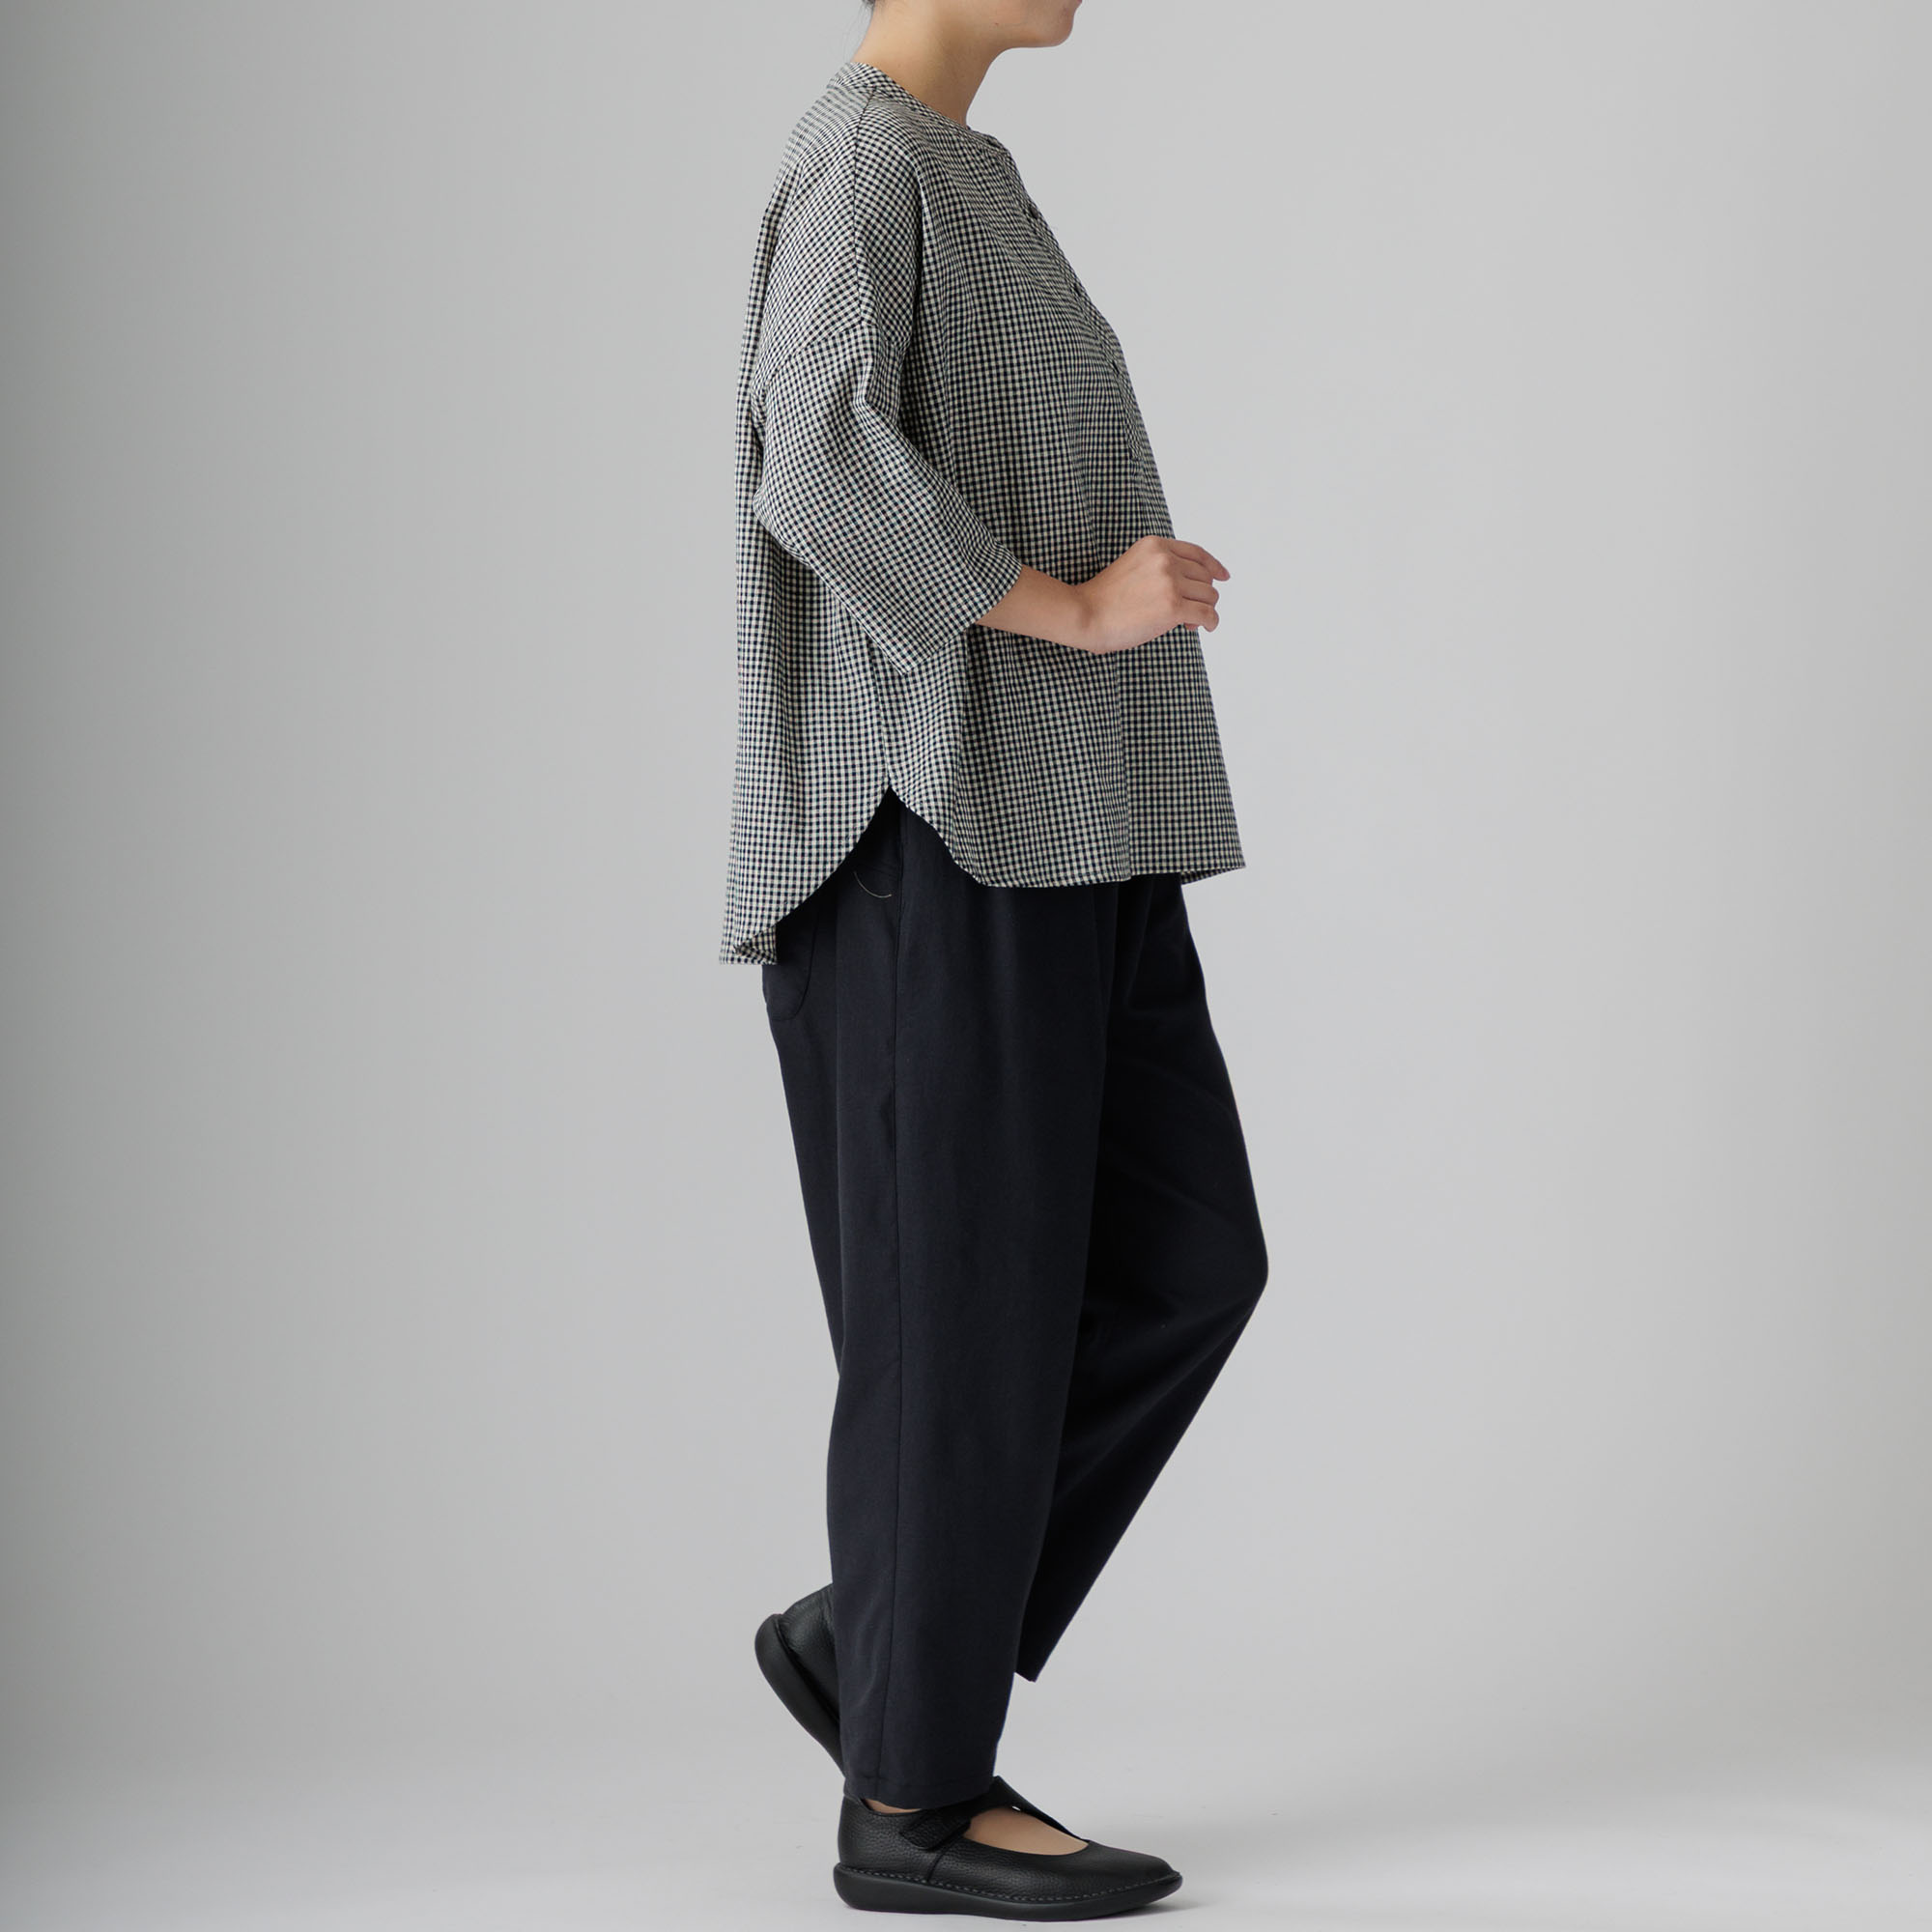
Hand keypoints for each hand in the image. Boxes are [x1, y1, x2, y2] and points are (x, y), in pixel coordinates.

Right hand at [1070, 536, 1228, 654]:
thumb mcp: (1133, 567)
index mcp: (1155, 546)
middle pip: (1205, 577)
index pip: (1196, 553)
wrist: (1085, 614)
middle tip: (1189, 613)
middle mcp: (1165, 559)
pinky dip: (1210, 623)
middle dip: (1202, 596)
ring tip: (1188, 622)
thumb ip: (1159, 568)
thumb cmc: (1103, 599)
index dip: (1213, 566)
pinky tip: (1202, 628)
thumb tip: (1192, 588)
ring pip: (1209, 596)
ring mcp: (1170, 582)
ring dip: (1204, 610)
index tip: (1223, 576)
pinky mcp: (1173, 606)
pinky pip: (1207, 614)